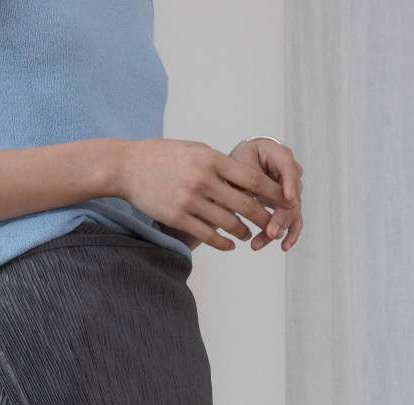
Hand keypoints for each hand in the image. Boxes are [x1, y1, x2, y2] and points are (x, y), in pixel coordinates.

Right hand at [116, 138, 289, 250]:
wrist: (128, 167)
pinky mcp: (178, 217)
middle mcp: (203, 179)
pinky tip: (230, 244)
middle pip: (244, 203)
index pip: (251, 178)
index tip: (286, 199)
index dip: (272, 191)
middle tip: (275, 224)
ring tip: (249, 235)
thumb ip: (218, 163)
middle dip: (264, 217)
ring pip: (228, 222)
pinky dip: (223, 242)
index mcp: (211, 159)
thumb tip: (243, 176)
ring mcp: (190, 200)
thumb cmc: (163, 156)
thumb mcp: (194, 150)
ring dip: (243, 231)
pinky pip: (208, 235)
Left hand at [228, 138, 302, 250]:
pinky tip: (284, 246)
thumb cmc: (240, 161)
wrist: (240, 167)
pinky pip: (292, 221)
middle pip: (292, 196)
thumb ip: (246, 180)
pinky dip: (289, 234)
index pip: (288, 167)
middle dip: (281, 216)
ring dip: (279, 228)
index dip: (290, 183)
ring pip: (291, 212)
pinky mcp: (287, 207)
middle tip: (271, 231)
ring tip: (261, 242)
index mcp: (278, 155)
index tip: (289, 199)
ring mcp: (291, 191)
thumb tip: (245, 202)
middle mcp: (289, 173)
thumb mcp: (238, 164)